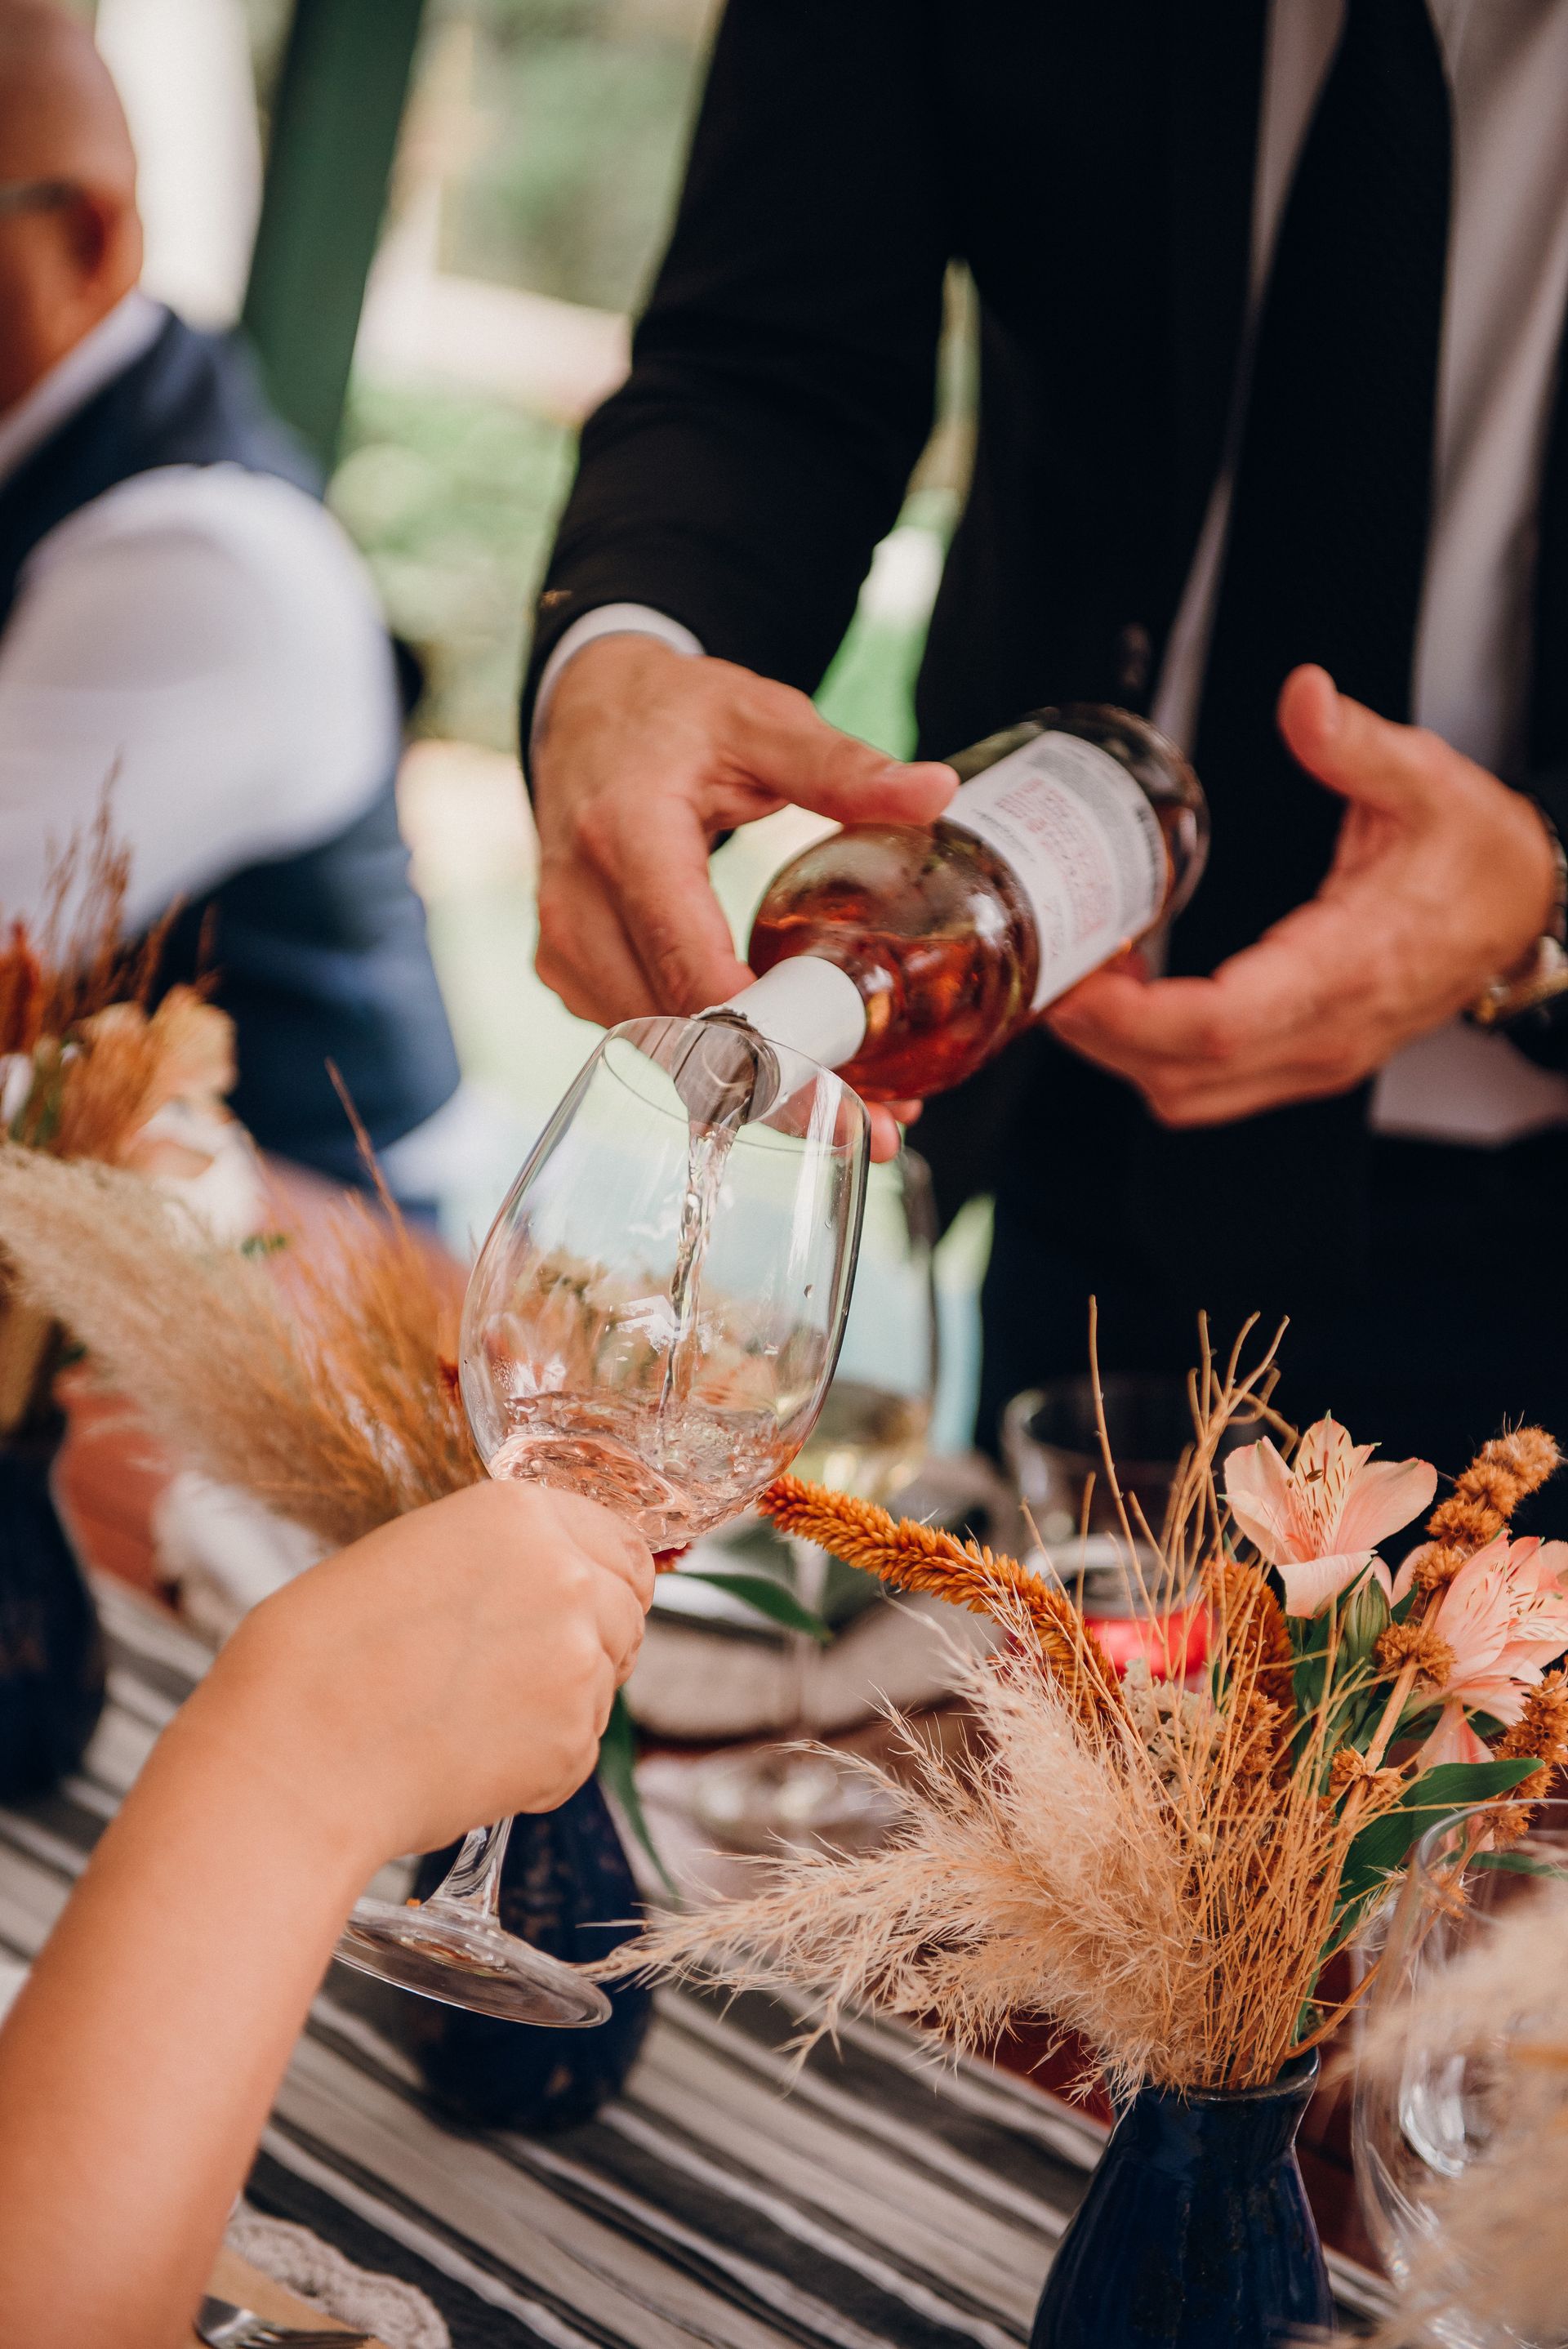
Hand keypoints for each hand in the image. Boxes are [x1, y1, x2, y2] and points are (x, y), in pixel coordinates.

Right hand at [207, 1481, 654, 1867]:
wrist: (291, 1758)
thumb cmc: (317, 1657)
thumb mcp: (406, 1556)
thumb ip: (493, 1558)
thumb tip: (538, 1583)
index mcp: (519, 1514)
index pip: (620, 1541)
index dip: (602, 1578)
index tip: (581, 1603)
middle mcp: (566, 1578)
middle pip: (627, 1611)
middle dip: (589, 1641)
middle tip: (516, 1672)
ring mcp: (577, 1663)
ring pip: (604, 1682)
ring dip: (560, 1701)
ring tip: (469, 1714)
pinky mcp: (571, 1744)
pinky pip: (577, 1750)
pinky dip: (537, 1761)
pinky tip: (465, 1756)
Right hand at [533, 634, 955, 1156]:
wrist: (584, 712)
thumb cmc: (675, 716)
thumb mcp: (761, 720)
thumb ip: (842, 766)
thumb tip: (937, 792)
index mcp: (625, 836)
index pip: (689, 964)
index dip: (763, 1043)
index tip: (840, 1094)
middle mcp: (579, 905)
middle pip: (679, 1034)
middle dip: (779, 1091)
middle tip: (877, 1128)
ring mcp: (567, 949)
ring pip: (663, 1053)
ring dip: (753, 1091)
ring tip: (855, 1108)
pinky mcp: (571, 975)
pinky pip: (648, 1039)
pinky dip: (716, 1065)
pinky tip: (789, 1071)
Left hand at [1046, 666, 1558, 1126]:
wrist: (1526, 909)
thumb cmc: (1475, 852)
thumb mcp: (1427, 780)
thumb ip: (1357, 743)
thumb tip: (1304, 695)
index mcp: (1349, 966)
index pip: (1222, 1022)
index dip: (1133, 1018)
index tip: (1074, 982)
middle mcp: (1327, 1033)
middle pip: (1185, 1073)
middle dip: (1099, 1037)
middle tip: (1046, 971)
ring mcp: (1317, 1059)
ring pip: (1191, 1095)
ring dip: (1119, 1054)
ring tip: (1078, 981)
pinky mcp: (1305, 1062)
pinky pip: (1211, 1087)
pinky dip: (1153, 1059)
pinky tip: (1126, 1001)